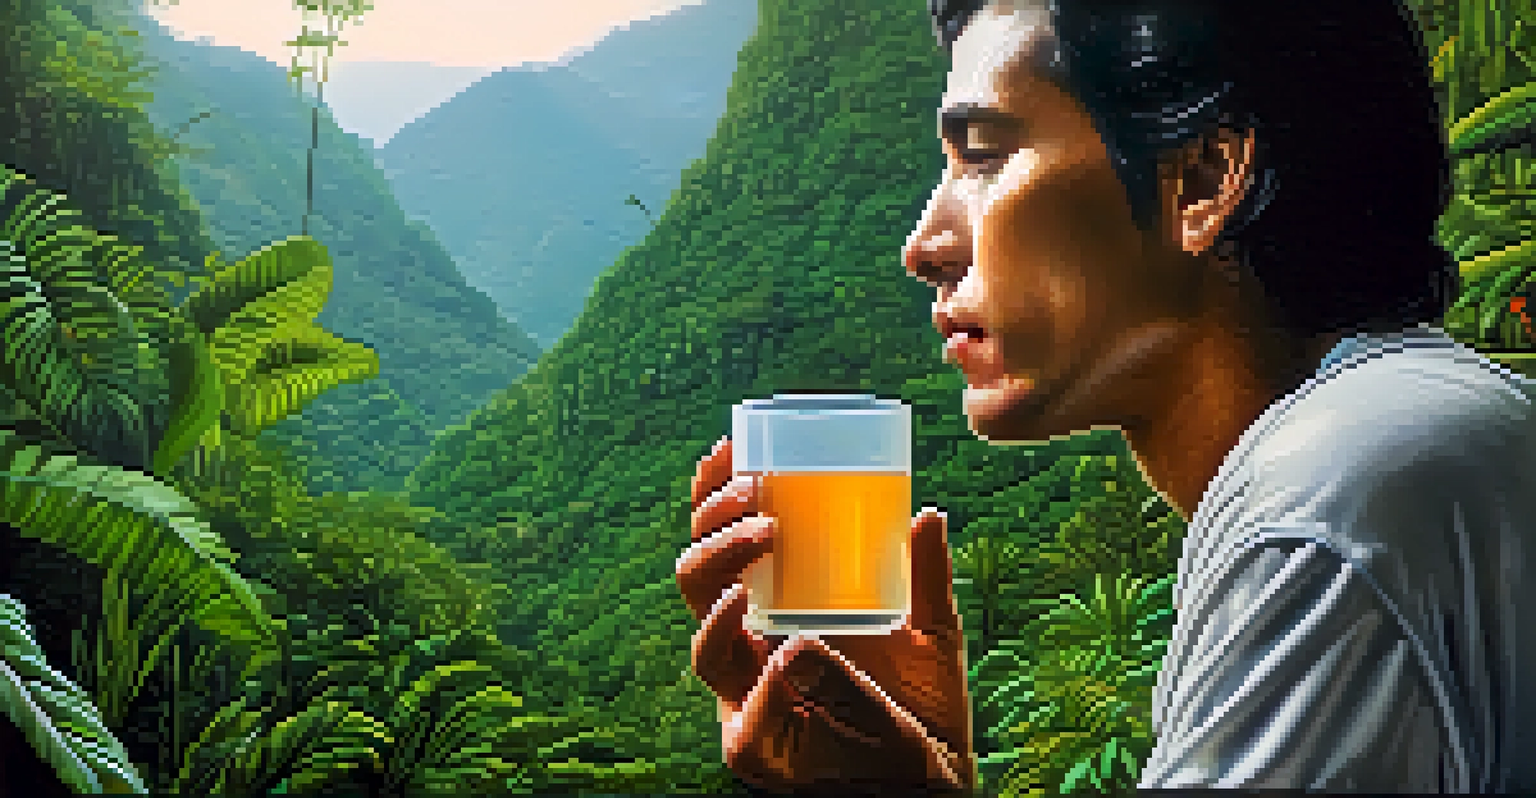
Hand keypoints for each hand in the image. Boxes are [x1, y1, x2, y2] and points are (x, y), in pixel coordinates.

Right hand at [676, 437, 973, 791]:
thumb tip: (928, 513)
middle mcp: (750, 649)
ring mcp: (747, 694)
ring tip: (764, 533)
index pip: (723, 549)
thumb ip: (926, 576)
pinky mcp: (754, 742)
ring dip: (721, 571)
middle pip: (698, 579)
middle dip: (714, 524)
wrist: (933, 777)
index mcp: (775, 614)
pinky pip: (739, 700)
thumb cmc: (923, 705)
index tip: (730, 447)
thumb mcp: (933, 629)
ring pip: (704, 634)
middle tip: (754, 487)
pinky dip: (748, 660)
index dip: (713, 498)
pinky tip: (763, 625)